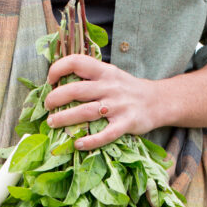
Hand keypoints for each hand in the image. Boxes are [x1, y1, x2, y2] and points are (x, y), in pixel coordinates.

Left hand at [44, 55, 165, 150]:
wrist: (159, 101)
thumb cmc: (128, 89)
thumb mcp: (112, 75)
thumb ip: (91, 77)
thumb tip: (60, 83)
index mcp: (104, 71)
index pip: (76, 62)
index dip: (58, 69)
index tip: (50, 81)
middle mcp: (110, 87)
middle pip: (75, 90)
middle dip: (55, 98)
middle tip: (47, 107)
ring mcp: (118, 106)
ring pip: (85, 112)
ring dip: (65, 119)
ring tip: (52, 123)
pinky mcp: (126, 124)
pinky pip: (105, 134)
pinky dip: (90, 141)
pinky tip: (78, 144)